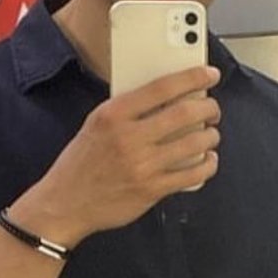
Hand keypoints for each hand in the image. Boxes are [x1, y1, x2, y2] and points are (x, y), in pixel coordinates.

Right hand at [16, 66, 221, 245]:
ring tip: (210, 134)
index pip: (162, 87)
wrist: (65, 203)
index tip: (209, 74)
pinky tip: (208, 160)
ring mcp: (142, 165)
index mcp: (113, 115)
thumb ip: (128, 110)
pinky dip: (207, 165)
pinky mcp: (152, 190)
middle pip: (185, 114)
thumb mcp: (96, 124)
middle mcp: (129, 138)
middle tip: (212, 109)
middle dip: (209, 108)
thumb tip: (168, 97)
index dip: (192, 77)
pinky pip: (193, 175)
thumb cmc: (81, 163)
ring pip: (195, 144)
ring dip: (211, 136)